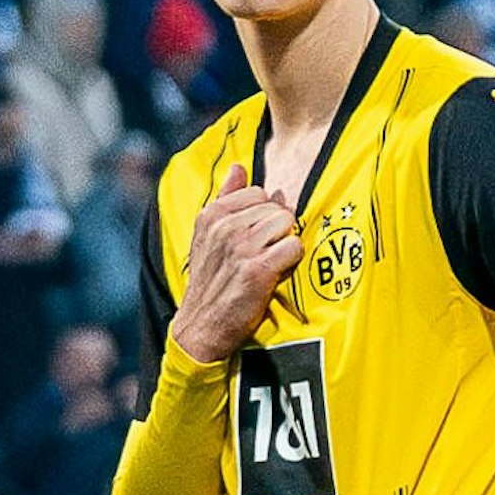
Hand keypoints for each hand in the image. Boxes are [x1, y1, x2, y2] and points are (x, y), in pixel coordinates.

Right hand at [169, 164, 301, 362]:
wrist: (201, 327)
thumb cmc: (211, 279)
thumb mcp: (207, 235)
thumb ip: (225, 198)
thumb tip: (238, 167)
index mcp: (211, 214)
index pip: (259, 193)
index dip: (265, 214)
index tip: (256, 236)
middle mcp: (224, 227)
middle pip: (276, 207)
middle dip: (278, 229)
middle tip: (264, 253)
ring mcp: (240, 247)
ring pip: (286, 224)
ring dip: (285, 244)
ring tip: (270, 262)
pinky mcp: (258, 269)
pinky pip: (294, 247)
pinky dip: (292, 260)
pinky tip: (277, 272)